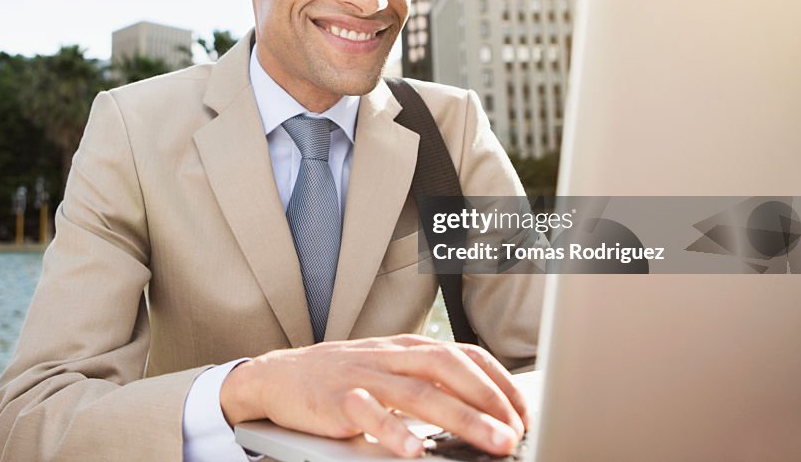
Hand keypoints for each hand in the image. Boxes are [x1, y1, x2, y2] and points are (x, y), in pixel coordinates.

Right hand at [219, 334, 528, 457]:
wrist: (277, 376)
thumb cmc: (340, 378)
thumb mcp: (387, 370)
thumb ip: (425, 383)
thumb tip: (479, 409)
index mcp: (406, 348)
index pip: (464, 355)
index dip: (498, 381)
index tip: (523, 411)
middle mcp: (389, 356)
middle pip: (448, 368)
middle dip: (489, 399)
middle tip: (517, 430)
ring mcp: (364, 376)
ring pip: (418, 392)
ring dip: (461, 418)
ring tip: (492, 442)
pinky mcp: (337, 399)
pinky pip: (369, 413)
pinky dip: (394, 432)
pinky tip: (415, 451)